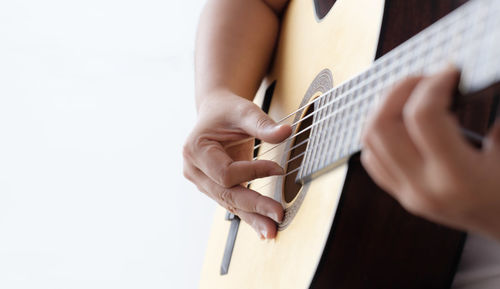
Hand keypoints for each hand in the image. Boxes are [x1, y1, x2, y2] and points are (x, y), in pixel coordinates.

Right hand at [183, 91, 291, 238]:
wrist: (216, 112)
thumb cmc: (227, 111)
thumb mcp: (244, 111)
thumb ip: (263, 124)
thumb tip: (286, 132)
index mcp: (195, 150)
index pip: (225, 173)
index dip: (253, 172)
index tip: (279, 168)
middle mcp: (194, 171)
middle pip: (226, 194)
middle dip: (255, 205)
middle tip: (279, 214)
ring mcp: (203, 183)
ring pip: (230, 204)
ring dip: (253, 217)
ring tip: (272, 230)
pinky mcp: (215, 189)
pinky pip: (233, 204)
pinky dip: (250, 216)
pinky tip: (264, 229)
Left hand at [361, 67, 499, 240]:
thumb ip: (493, 115)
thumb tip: (469, 77)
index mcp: (459, 178)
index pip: (423, 117)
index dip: (434, 83)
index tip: (451, 69)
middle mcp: (424, 188)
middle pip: (382, 126)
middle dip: (399, 90)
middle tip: (425, 77)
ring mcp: (408, 194)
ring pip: (370, 141)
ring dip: (384, 108)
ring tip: (413, 94)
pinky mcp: (402, 195)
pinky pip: (372, 158)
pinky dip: (379, 132)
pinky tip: (402, 120)